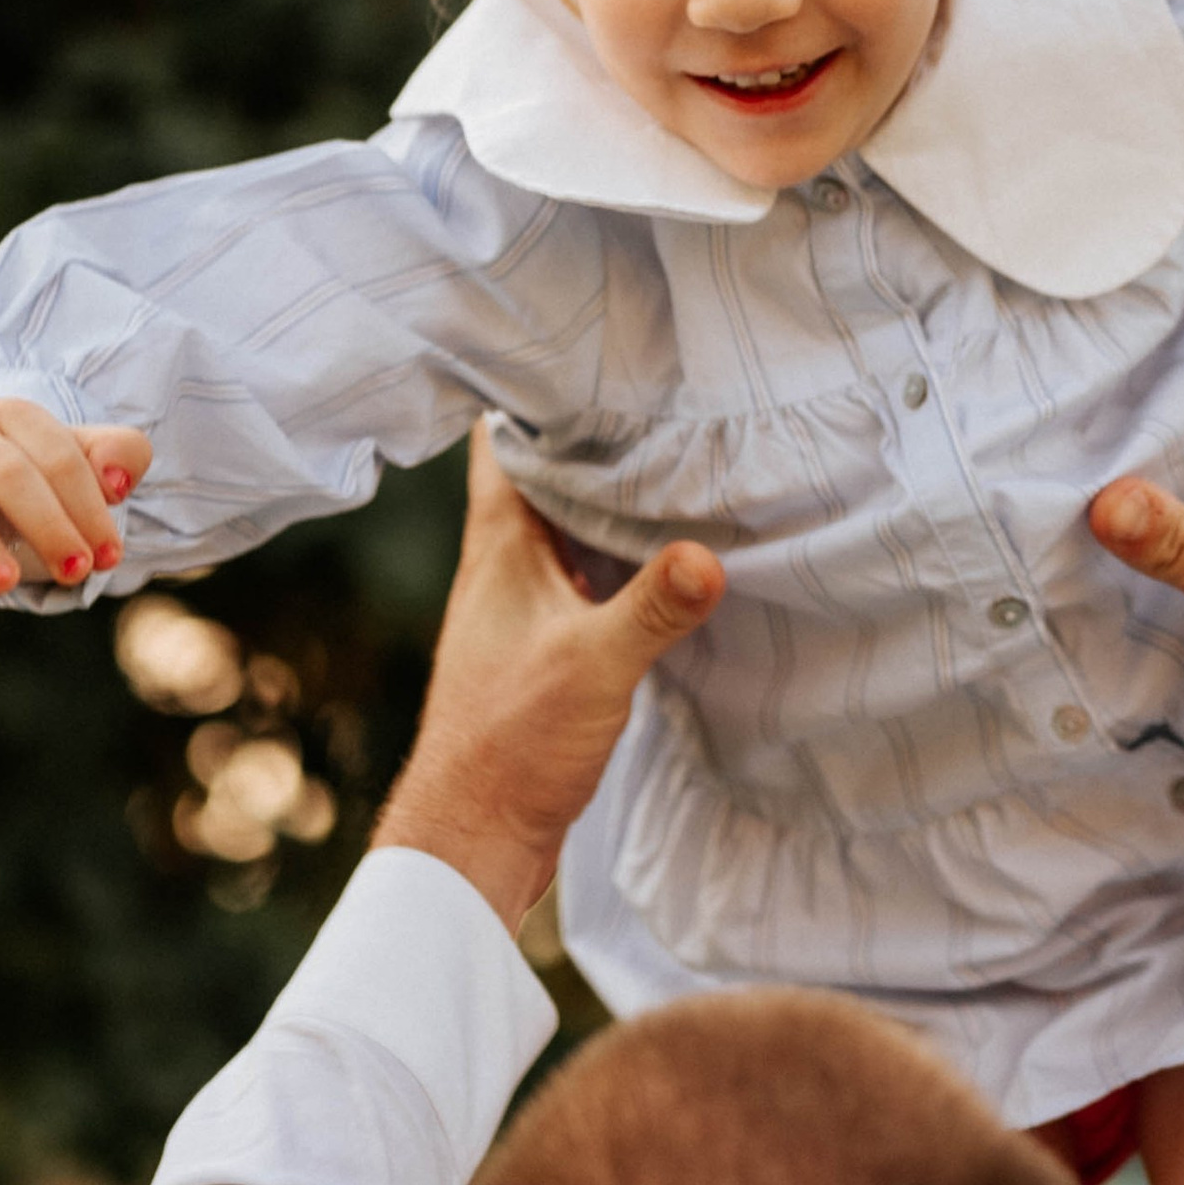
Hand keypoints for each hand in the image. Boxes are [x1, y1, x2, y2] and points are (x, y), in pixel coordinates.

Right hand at [0, 399, 153, 596]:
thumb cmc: (24, 486)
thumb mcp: (74, 469)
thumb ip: (118, 456)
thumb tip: (120, 479)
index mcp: (12, 419)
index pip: (56, 454)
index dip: (87, 506)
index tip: (108, 557)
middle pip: (5, 471)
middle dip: (47, 524)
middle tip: (75, 571)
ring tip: (7, 583)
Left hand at [374, 422, 724, 931]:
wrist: (474, 836)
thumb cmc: (512, 745)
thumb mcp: (593, 667)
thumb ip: (652, 608)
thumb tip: (710, 555)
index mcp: (499, 546)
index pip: (504, 437)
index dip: (538, 390)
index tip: (593, 348)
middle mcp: (503, 566)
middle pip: (544, 474)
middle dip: (593, 435)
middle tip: (659, 391)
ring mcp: (522, 607)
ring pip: (567, 526)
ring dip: (609, 498)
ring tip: (677, 458)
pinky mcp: (544, 648)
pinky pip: (585, 576)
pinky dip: (619, 555)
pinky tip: (666, 559)